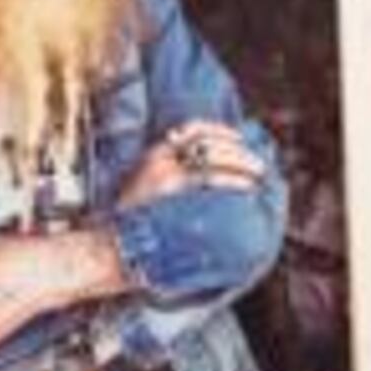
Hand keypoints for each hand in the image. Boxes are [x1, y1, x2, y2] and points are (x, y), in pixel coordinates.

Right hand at [119, 119, 268, 210]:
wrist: (113, 242)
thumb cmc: (133, 221)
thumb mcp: (146, 187)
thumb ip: (170, 172)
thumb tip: (206, 167)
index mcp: (154, 154)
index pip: (191, 128)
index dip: (219, 130)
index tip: (238, 137)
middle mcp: (159, 159)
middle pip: (208, 142)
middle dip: (238, 150)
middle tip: (258, 163)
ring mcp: (165, 174)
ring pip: (214, 158)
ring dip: (242, 163)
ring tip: (258, 174)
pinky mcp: (171, 191)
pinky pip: (210, 178)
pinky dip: (234, 179)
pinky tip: (247, 186)